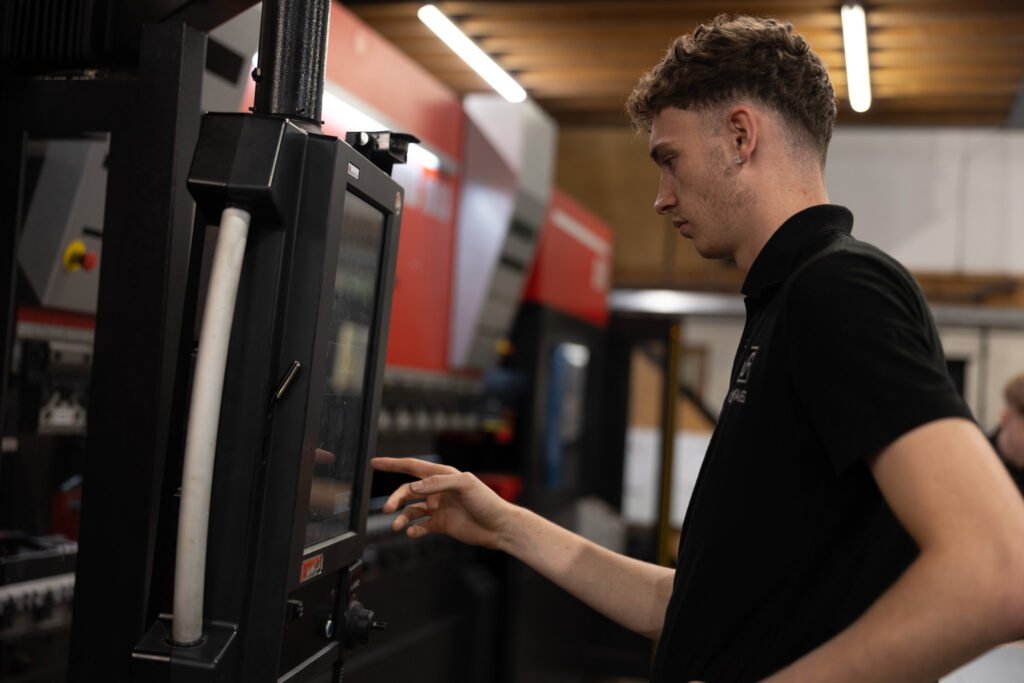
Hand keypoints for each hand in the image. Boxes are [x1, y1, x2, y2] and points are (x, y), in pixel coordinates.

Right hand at [371, 457, 515, 549]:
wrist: (499, 527)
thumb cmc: (487, 501)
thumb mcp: (465, 485)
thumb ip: (438, 483)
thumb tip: (413, 488)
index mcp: (442, 475)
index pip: (412, 467)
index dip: (392, 464)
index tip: (374, 463)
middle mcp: (438, 491)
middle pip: (407, 492)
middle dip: (395, 499)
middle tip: (387, 510)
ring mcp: (438, 508)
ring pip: (411, 511)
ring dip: (401, 518)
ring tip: (397, 526)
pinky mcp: (441, 524)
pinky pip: (420, 526)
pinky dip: (413, 530)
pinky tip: (412, 533)